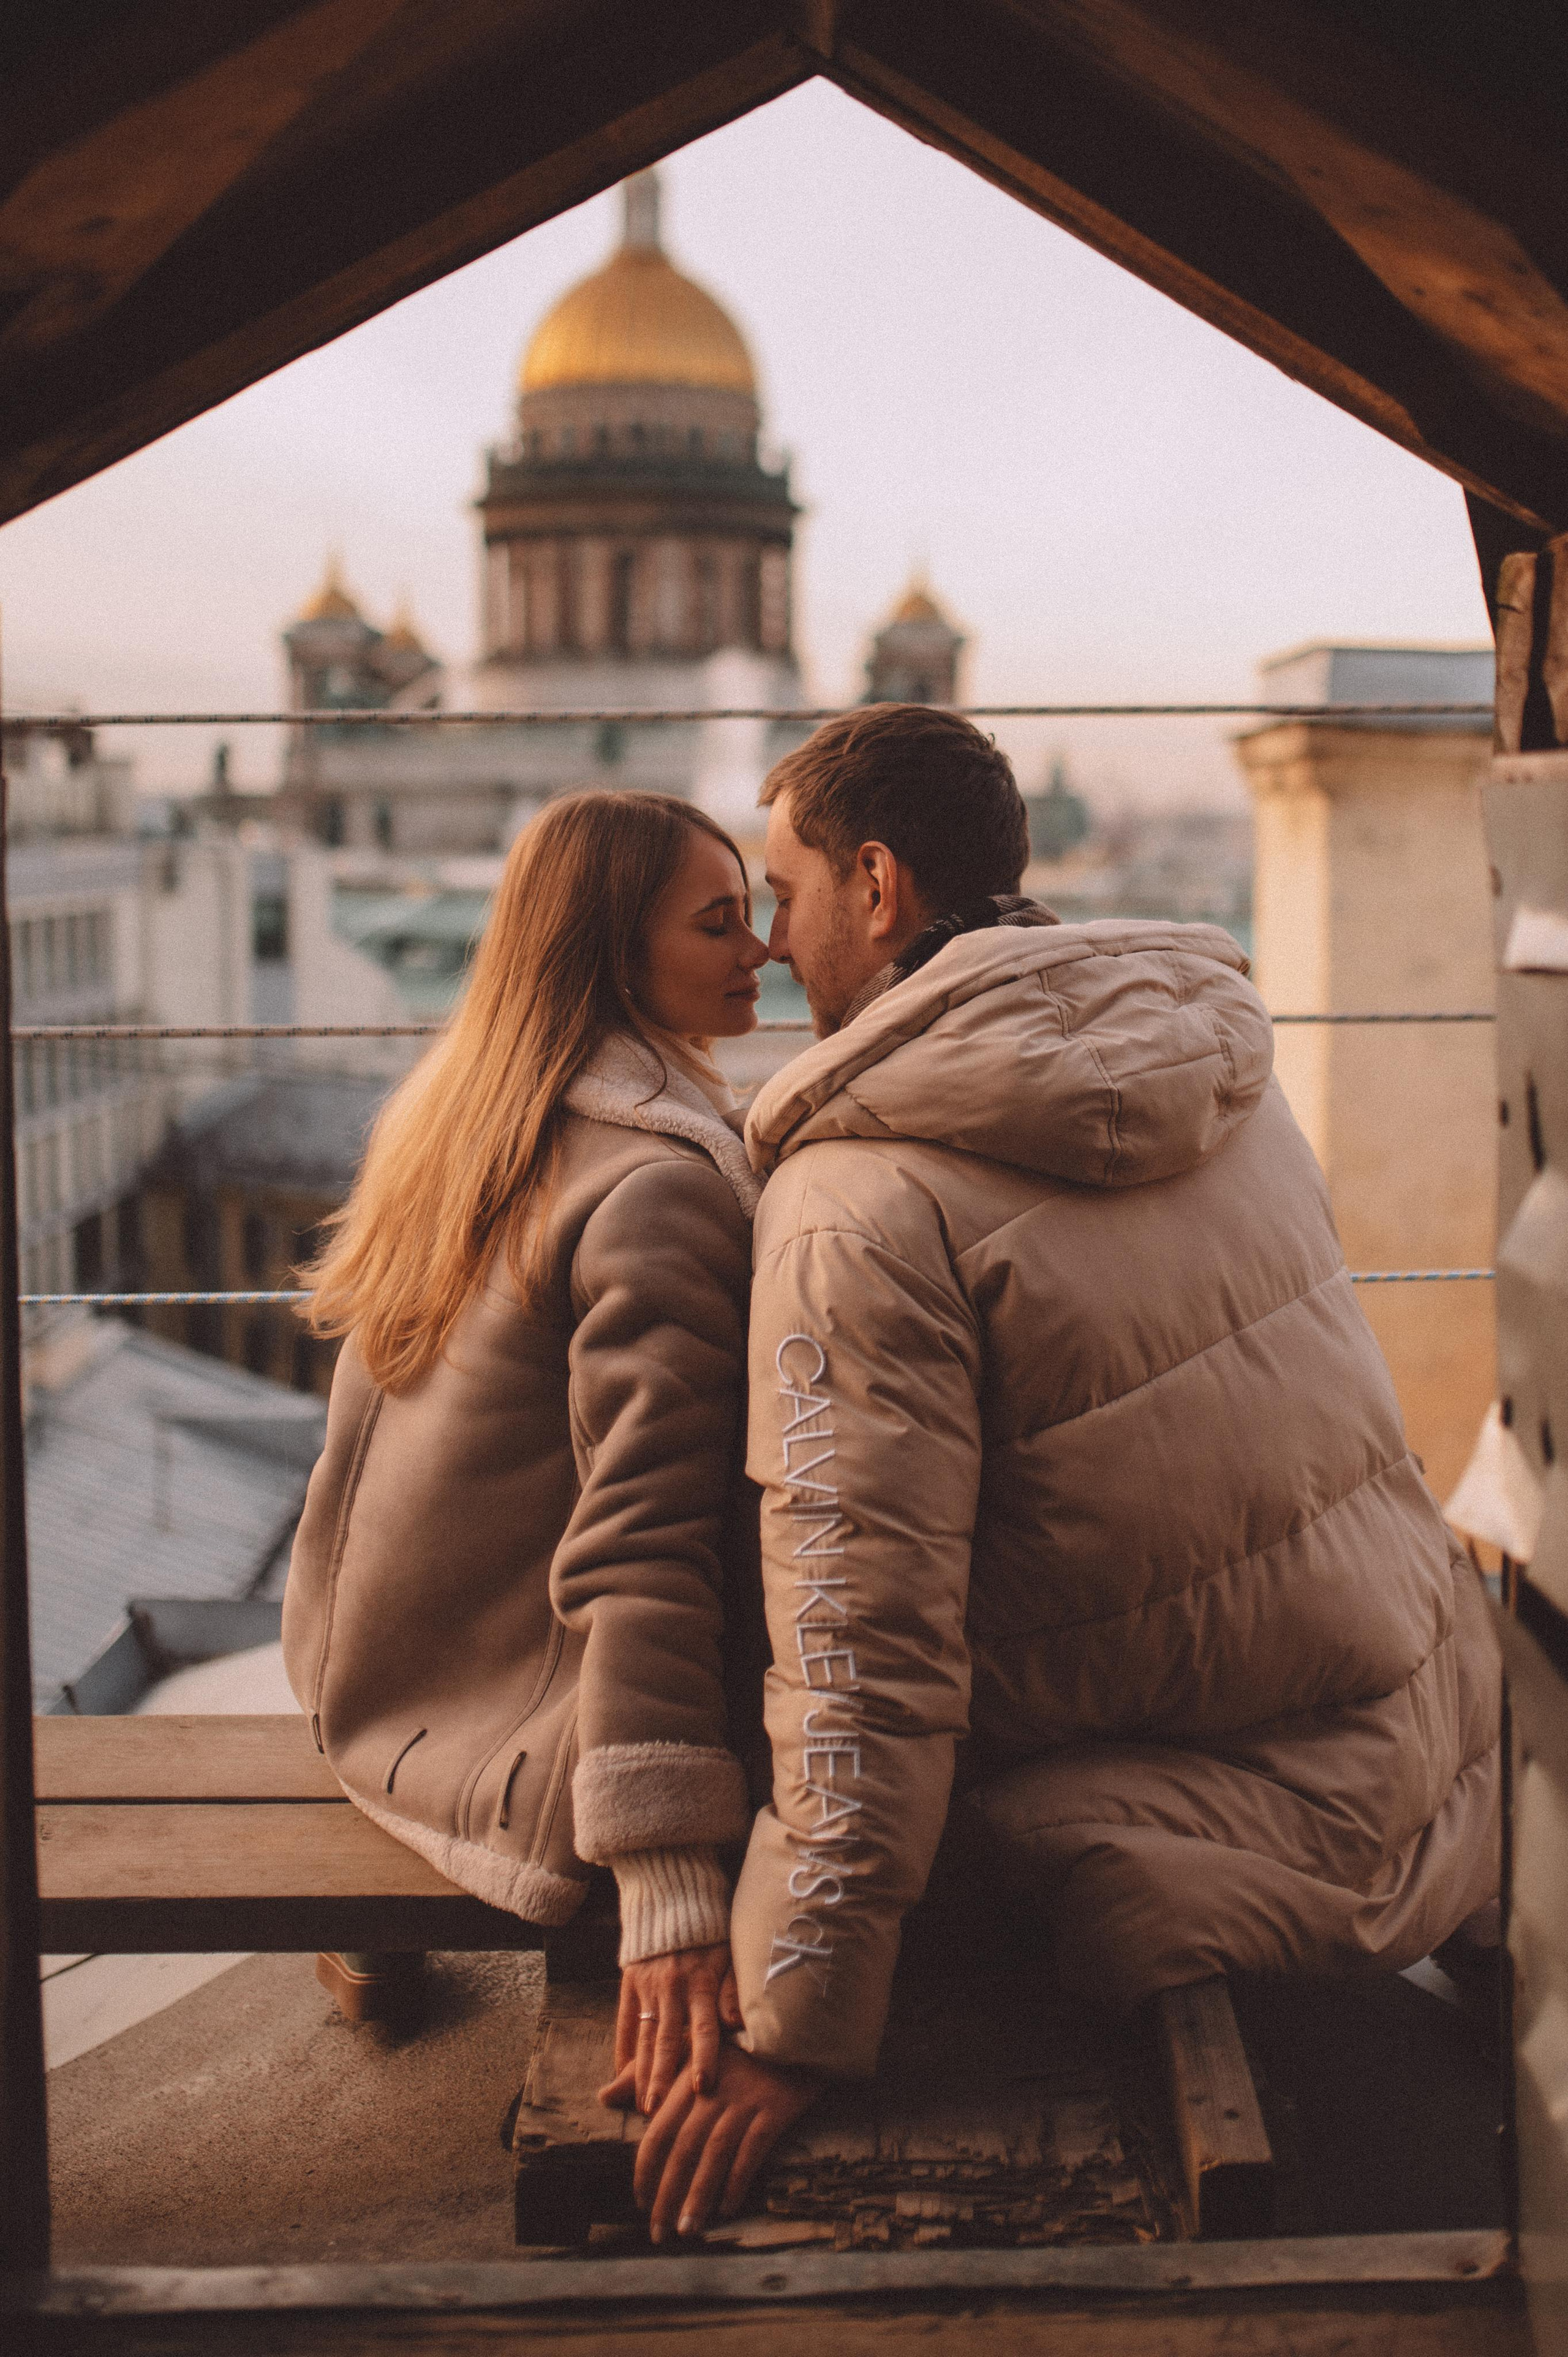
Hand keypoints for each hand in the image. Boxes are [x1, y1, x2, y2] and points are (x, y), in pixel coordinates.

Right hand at [597, 1943, 740, 2116]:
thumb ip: (732, 1991)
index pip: (704, 2027)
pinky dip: (622, 2048)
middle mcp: (673, 1988)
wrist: (673, 1899)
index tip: (701, 2087)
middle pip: (667, 2040)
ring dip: (642, 2071)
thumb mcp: (729, 1955)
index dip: (704, 2058)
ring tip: (642, 2104)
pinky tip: (621, 2074)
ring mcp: (648, 1987)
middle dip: (662, 2077)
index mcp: (701, 1983)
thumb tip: (738, 2025)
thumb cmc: (710, 1935)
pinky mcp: (630, 1982)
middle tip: (657, 2111)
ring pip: (644, 2036)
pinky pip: (624, 2020)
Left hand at [633, 2043, 822, 2242]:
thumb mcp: (686, 2053)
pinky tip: (726, 2208)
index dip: (646, 2171)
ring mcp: (744, 2101)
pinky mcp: (773, 2108)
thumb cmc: (732, 2048)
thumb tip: (602, 2097)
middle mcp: (712, 2092)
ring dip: (698, 2197)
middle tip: (658, 2233)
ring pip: (714, 2156)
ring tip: (686, 2231)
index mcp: (687, 2081)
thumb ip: (645, 2077)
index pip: (658, 2133)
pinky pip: (752, 2151)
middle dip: (667, 2195)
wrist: (788, 2030)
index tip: (640, 2202)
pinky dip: (737, 2181)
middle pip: (683, 2151)